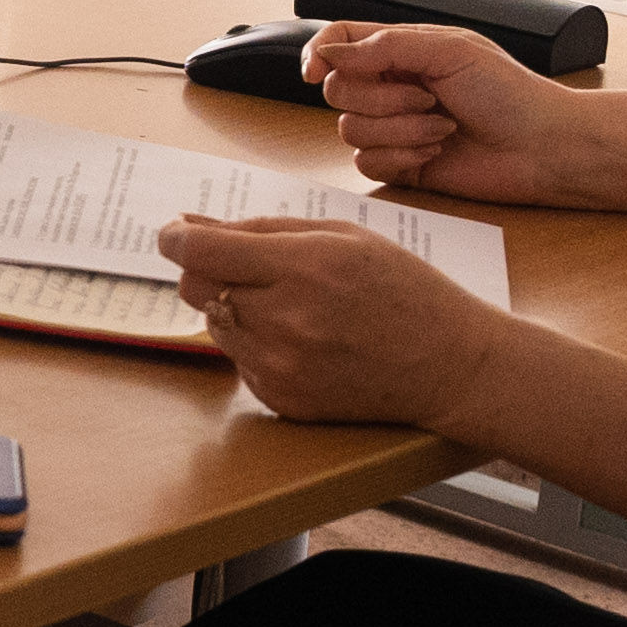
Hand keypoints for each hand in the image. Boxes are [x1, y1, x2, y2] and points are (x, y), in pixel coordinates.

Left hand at [154, 218, 498, 426]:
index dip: (176, 238)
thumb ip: (262, 229)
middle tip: (245, 265)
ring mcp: (280, 366)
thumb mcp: (342, 236)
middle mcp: (284, 320)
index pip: (200, 252)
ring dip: (234, 307)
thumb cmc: (403, 289)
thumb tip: (190, 226)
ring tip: (290, 305)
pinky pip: (238, 361)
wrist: (451, 365)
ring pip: (214, 324)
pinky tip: (304, 340)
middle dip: (206, 269)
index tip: (175, 233)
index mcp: (303, 267)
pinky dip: (256, 344)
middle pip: (195, 288)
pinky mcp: (281, 400)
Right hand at [306, 23, 626, 212]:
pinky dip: (402, 157)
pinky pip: (366, 164)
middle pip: (339, 90)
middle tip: (429, 97)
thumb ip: (384, 46)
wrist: (542, 147)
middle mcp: (391, 86)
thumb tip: (329, 54)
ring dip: (400, 130)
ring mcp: (393, 127)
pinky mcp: (399, 164)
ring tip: (442, 127)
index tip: (315, 72)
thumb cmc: (511, 93)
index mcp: (401, 50)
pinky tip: (436, 152)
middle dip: (383, 97)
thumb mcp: (449, 50)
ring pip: (350, 130)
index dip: (318, 54)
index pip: (338, 42)